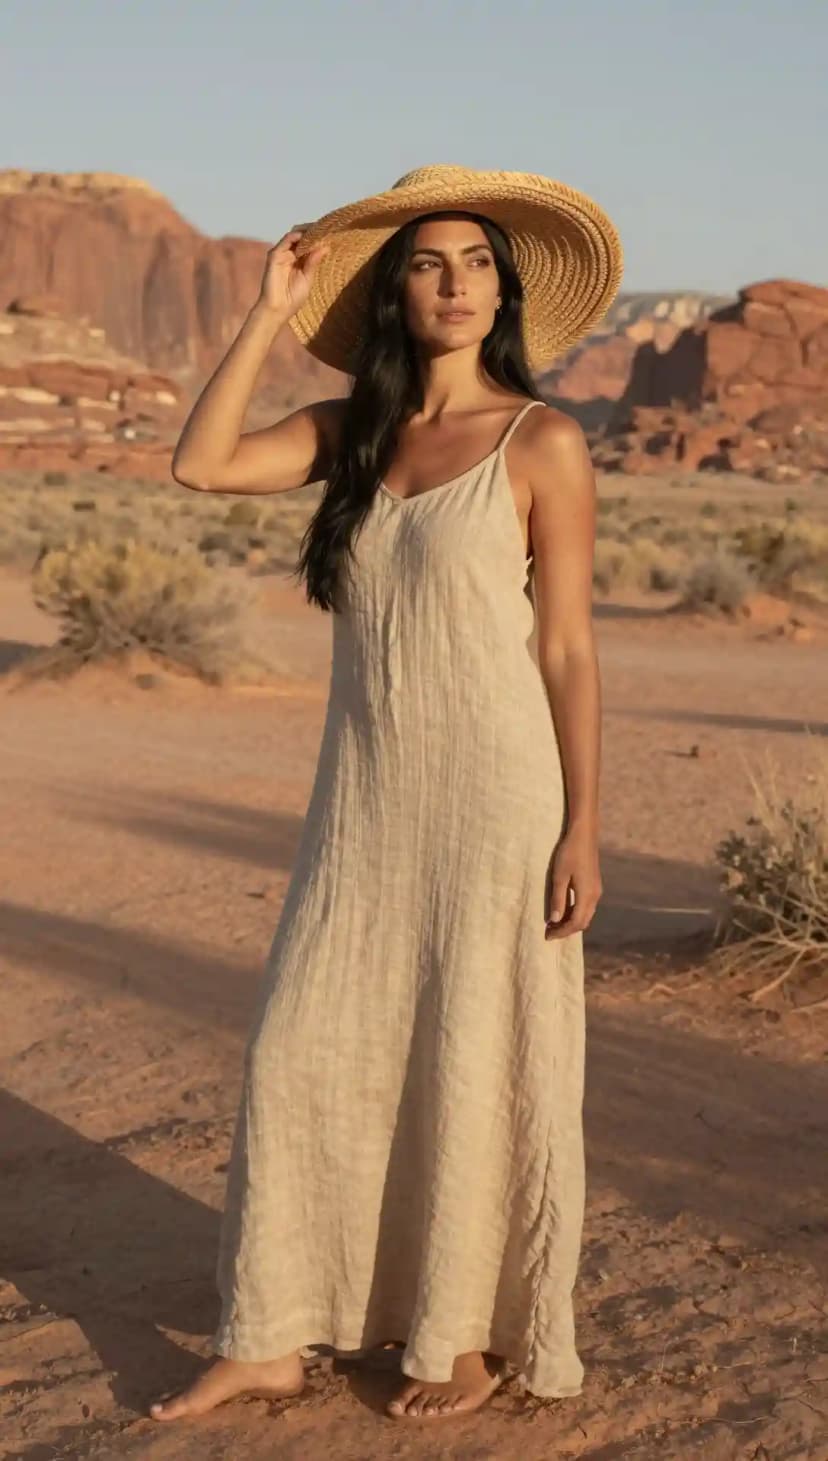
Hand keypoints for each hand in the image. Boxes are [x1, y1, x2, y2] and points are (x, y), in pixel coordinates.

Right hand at [257, 225, 329, 318]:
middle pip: (301, 236)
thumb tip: (326, 247)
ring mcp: (282, 253)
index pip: (308, 243)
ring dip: (307, 231)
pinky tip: (308, 236)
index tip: (332, 232)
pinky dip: (297, 235)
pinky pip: (287, 240)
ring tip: (320, 229)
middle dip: (313, 231)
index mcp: (299, 260)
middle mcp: (290, 254)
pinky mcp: (275, 255)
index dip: (318, 237)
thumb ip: (314, 262)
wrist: (278, 309)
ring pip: (294, 235)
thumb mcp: (308, 278)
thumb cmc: (292, 298)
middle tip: (328, 228)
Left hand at [545, 825, 601, 939]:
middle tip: (549, 932)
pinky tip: (563, 909)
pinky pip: (586, 906)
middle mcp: (595, 896)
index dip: (562, 932)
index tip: (547, 936)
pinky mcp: (594, 884)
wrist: (584, 834)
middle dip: (567, 930)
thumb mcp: (559, 876)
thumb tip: (554, 920)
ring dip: (571, 922)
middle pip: (583, 922)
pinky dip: (575, 913)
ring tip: (553, 923)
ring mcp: (596, 890)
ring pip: (585, 915)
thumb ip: (558, 899)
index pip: (575, 923)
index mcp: (587, 895)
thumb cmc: (569, 853)